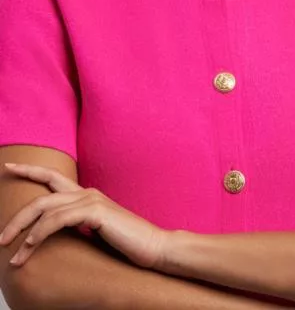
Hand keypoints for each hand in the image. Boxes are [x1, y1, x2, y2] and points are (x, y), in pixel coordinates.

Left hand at [0, 162, 169, 269]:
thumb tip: (57, 235)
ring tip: (12, 254)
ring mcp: (91, 200)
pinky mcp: (95, 212)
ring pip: (46, 208)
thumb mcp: (97, 233)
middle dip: (18, 215)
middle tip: (1, 237)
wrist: (154, 247)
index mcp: (87, 195)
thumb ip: (79, 226)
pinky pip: (57, 220)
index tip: (10, 166)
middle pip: (42, 194)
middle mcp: (87, 193)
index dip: (31, 170)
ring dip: (24, 232)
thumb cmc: (128, 243)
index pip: (53, 178)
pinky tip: (30, 247)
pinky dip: (39, 234)